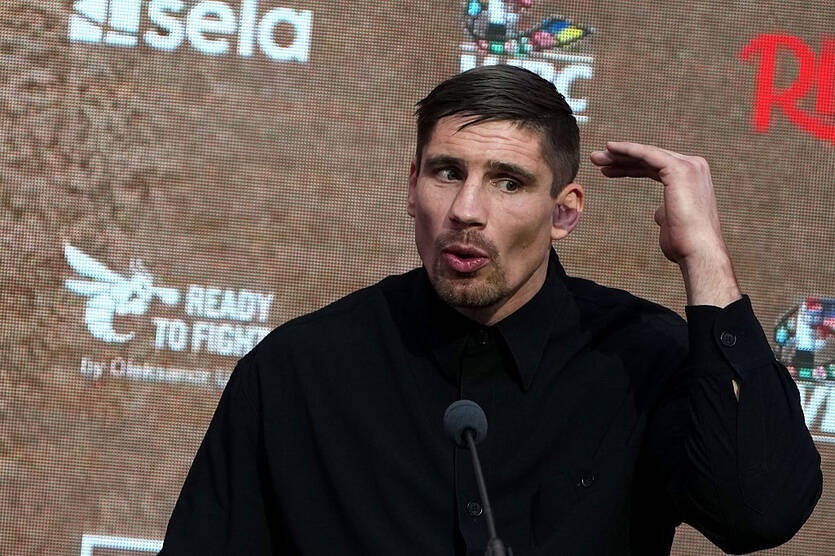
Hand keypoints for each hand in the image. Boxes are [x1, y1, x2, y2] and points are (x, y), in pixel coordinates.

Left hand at [589, 142, 740, 306]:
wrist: (697, 251)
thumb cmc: (683, 243)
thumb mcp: (670, 222)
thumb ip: (665, 212)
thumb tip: (658, 212)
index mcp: (691, 178)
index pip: (655, 168)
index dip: (631, 168)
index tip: (608, 171)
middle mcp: (693, 166)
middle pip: (650, 159)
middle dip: (621, 159)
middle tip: (596, 160)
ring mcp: (688, 166)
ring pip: (647, 154)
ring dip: (619, 154)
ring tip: (595, 157)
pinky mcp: (679, 169)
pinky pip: (648, 154)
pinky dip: (629, 149)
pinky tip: (611, 148)